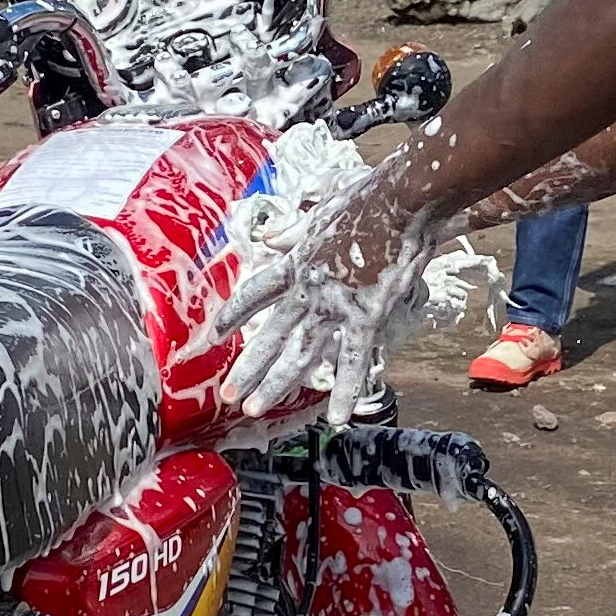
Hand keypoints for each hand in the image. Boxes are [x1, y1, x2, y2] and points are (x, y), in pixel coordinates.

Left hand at [205, 162, 454, 423]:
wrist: (401, 199)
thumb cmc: (368, 199)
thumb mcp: (322, 212)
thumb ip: (294, 232)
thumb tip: (269, 239)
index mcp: (297, 261)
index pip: (256, 293)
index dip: (234, 314)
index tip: (215, 334)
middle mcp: (309, 289)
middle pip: (270, 333)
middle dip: (248, 366)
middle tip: (228, 394)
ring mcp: (335, 305)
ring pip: (299, 353)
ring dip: (276, 384)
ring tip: (255, 408)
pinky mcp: (366, 315)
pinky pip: (353, 360)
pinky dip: (345, 389)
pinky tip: (336, 416)